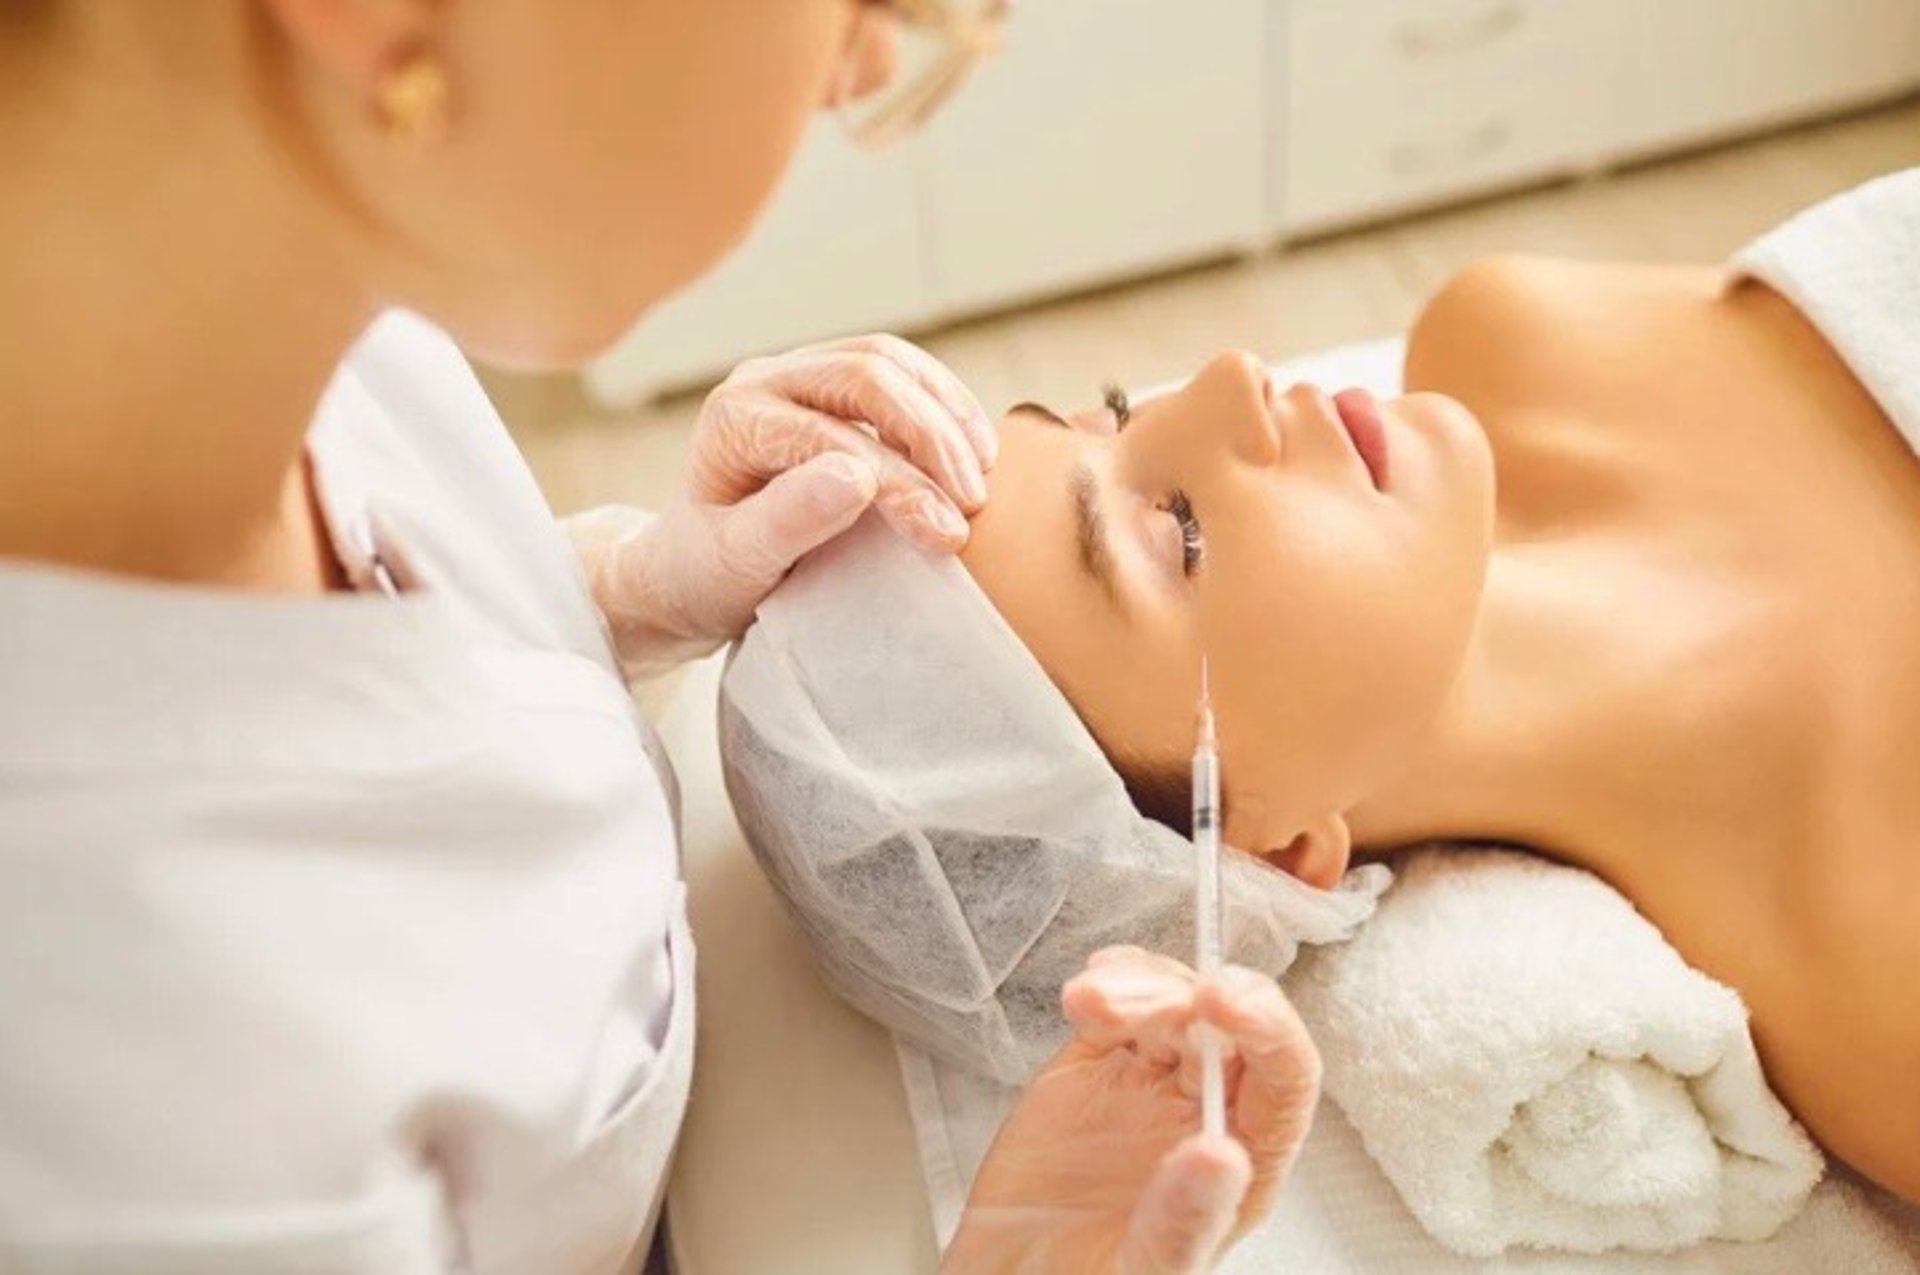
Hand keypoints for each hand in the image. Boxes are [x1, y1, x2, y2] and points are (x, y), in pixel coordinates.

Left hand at [571, 335, 994, 675]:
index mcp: (733, 419)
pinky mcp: (829, 386)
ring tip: (982, 472)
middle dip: (930, 437)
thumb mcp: (736, 564)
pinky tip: (972, 448)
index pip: (833, 436)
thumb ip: (789, 521)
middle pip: (866, 375)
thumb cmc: (707, 576)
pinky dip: (941, 403)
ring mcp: (797, 375)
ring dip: (944, 411)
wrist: (687, 572)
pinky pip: (897, 372)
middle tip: (972, 502)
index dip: (899, 483)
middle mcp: (763, 381)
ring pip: (888, 360)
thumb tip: (859, 477)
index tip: (946, 534)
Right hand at [942, 948, 1322, 1274]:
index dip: (1268, 1029)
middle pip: (1231, 1024)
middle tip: (1149, 1002)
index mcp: (1243, 1162)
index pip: (1286, 1077)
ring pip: (1173, 1003)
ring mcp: (1152, 1082)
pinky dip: (1108, 985)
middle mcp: (1207, 1111)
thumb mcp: (1143, 1273)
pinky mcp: (1098, 1063)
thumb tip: (1224, 1154)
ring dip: (1140, 988)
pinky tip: (1085, 997)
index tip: (1224, 1003)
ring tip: (1092, 1005)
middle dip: (1195, 996)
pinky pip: (1118, 1004)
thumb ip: (1183, 1222)